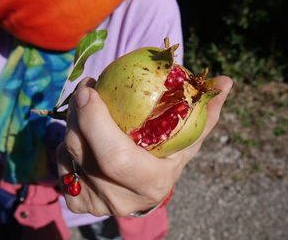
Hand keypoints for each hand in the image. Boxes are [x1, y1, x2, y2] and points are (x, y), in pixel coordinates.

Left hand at [56, 76, 231, 215]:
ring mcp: (97, 204)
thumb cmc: (168, 158)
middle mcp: (122, 199)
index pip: (115, 156)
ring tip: (85, 109)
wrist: (146, 188)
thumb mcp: (188, 137)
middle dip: (76, 114)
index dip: (94, 119)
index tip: (90, 87)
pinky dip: (67, 145)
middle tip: (86, 90)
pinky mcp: (78, 203)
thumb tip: (226, 82)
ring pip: (67, 155)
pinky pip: (61, 166)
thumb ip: (206, 112)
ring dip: (71, 125)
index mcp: (151, 183)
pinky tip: (81, 136)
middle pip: (83, 151)